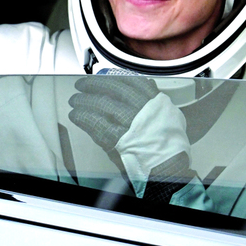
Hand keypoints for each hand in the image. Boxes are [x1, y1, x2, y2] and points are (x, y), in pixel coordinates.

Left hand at [69, 76, 194, 201]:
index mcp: (155, 102)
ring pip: (102, 104)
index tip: (102, 76)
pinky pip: (95, 123)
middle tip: (83, 85)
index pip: (130, 81)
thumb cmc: (168, 146)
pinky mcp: (117, 139)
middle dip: (94, 85)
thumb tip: (145, 87)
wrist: (168, 169)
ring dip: (84, 100)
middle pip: (113, 89)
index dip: (111, 77)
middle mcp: (142, 110)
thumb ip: (155, 102)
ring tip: (75, 100)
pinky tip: (76, 115)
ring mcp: (129, 124)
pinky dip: (83, 117)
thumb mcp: (170, 117)